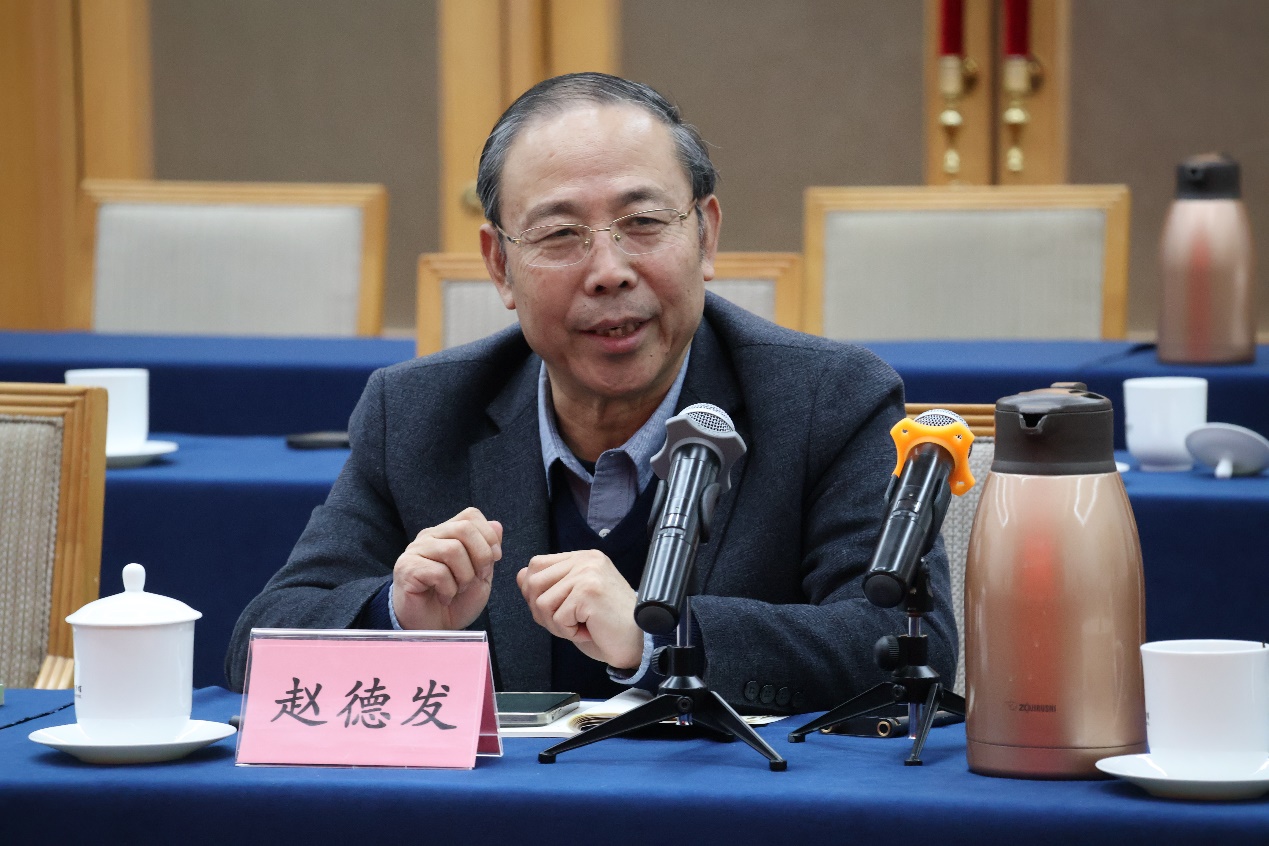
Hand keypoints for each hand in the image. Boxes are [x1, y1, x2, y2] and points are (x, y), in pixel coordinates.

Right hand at [392, 507, 502, 630]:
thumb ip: (488, 551)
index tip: (494, 560)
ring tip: (459, 590)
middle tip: (479, 578)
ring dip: (464, 576)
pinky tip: (444, 598)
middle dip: (481, 556)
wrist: (433, 629)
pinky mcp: (407, 569)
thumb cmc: (456, 602)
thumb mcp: (481, 576)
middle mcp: (430, 537)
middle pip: (464, 529)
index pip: (470, 515)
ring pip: (452, 549)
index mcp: (447, 533)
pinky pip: (438, 572)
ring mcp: (416, 551)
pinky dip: (449, 590)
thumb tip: (497, 525)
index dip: (488, 536)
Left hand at [516, 550, 643, 669]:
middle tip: (568, 622)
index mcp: (583, 558)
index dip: (536, 593)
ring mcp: (588, 573)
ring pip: (542, 602)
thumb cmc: (607, 625)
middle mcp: (586, 560)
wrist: (638, 642)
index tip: (557, 611)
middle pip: (534, 581)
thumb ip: (548, 586)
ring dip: (556, 624)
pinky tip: (588, 630)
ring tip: (579, 626)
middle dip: (542, 611)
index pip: (536, 565)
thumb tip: (521, 576)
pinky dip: (568, 632)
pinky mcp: (588, 591)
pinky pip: (557, 617)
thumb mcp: (572, 601)